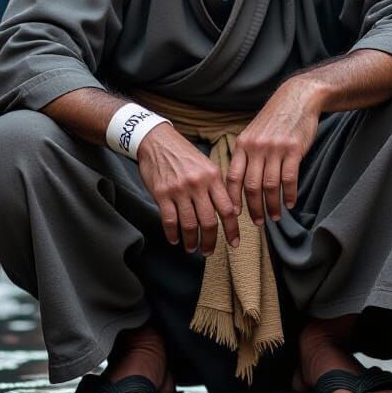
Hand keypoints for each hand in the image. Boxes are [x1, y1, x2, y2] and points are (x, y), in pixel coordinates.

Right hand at [136, 124, 239, 254]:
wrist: (157, 141)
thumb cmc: (184, 154)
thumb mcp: (206, 165)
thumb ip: (216, 186)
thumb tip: (228, 211)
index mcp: (213, 177)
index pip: (227, 209)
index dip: (232, 229)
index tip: (234, 243)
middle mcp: (198, 184)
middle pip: (209, 221)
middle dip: (210, 241)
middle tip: (209, 251)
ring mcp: (179, 190)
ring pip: (189, 224)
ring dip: (191, 241)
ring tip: (192, 248)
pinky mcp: (162, 193)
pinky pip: (169, 220)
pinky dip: (173, 234)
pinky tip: (175, 239)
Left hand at [227, 77, 321, 225]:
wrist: (297, 98)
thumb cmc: (275, 119)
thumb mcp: (253, 133)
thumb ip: (247, 154)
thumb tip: (240, 182)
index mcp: (243, 144)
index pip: (233, 177)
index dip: (233, 199)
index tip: (235, 215)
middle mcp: (256, 147)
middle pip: (251, 186)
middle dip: (254, 208)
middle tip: (258, 223)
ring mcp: (275, 148)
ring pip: (270, 186)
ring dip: (272, 205)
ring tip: (275, 217)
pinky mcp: (293, 149)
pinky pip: (289, 178)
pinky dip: (289, 194)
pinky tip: (290, 203)